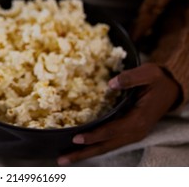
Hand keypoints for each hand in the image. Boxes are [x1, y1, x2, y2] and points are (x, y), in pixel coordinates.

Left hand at [57, 62, 180, 165]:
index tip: (76, 138)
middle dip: (83, 153)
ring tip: (65, 159)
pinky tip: (78, 148)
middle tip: (62, 159)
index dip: (94, 135)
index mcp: (138, 120)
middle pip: (105, 146)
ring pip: (105, 147)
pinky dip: (93, 147)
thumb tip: (111, 83)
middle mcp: (134, 132)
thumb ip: (130, 78)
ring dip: (85, 154)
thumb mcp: (147, 74)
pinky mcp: (127, 133)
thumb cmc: (157, 80)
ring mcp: (131, 134)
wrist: (170, 89)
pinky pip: (108, 143)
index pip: (111, 131)